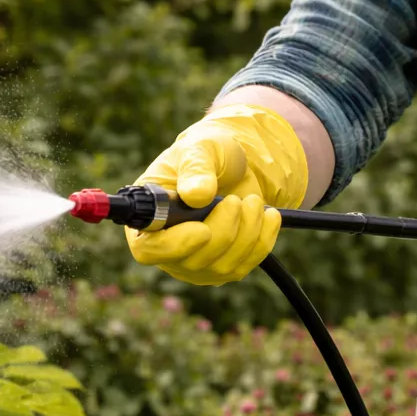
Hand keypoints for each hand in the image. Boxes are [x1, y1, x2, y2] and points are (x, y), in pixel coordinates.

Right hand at [125, 104, 308, 284]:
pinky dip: (263, 239)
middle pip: (193, 261)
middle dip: (223, 230)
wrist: (235, 165)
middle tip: (237, 201)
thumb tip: (197, 195)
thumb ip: (196, 168)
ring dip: (246, 231)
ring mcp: (196, 263)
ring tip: (254, 201)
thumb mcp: (201, 148)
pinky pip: (247, 263)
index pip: (149, 250)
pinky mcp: (225, 266)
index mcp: (147, 220)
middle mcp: (167, 249)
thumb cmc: (207, 153)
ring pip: (223, 266)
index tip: (203, 230)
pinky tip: (269, 216)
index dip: (175, 245)